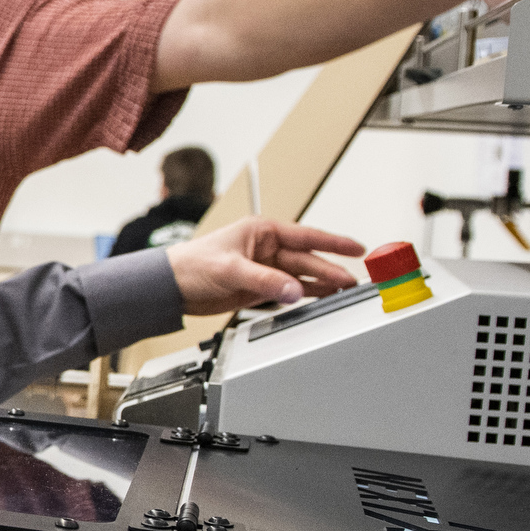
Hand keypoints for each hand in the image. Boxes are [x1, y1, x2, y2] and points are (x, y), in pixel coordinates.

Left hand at [167, 218, 365, 316]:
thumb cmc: (191, 265)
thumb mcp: (229, 269)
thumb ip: (264, 280)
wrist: (171, 287)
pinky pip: (289, 290)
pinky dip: (306, 294)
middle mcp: (266, 248)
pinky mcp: (259, 287)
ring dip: (322, 284)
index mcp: (262, 232)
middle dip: (331, 270)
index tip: (357, 248)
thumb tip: (293, 290)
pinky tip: (322, 298)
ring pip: (301, 276)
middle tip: (354, 282)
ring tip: (345, 292)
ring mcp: (265, 268)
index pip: (306, 236)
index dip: (334, 242)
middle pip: (307, 259)